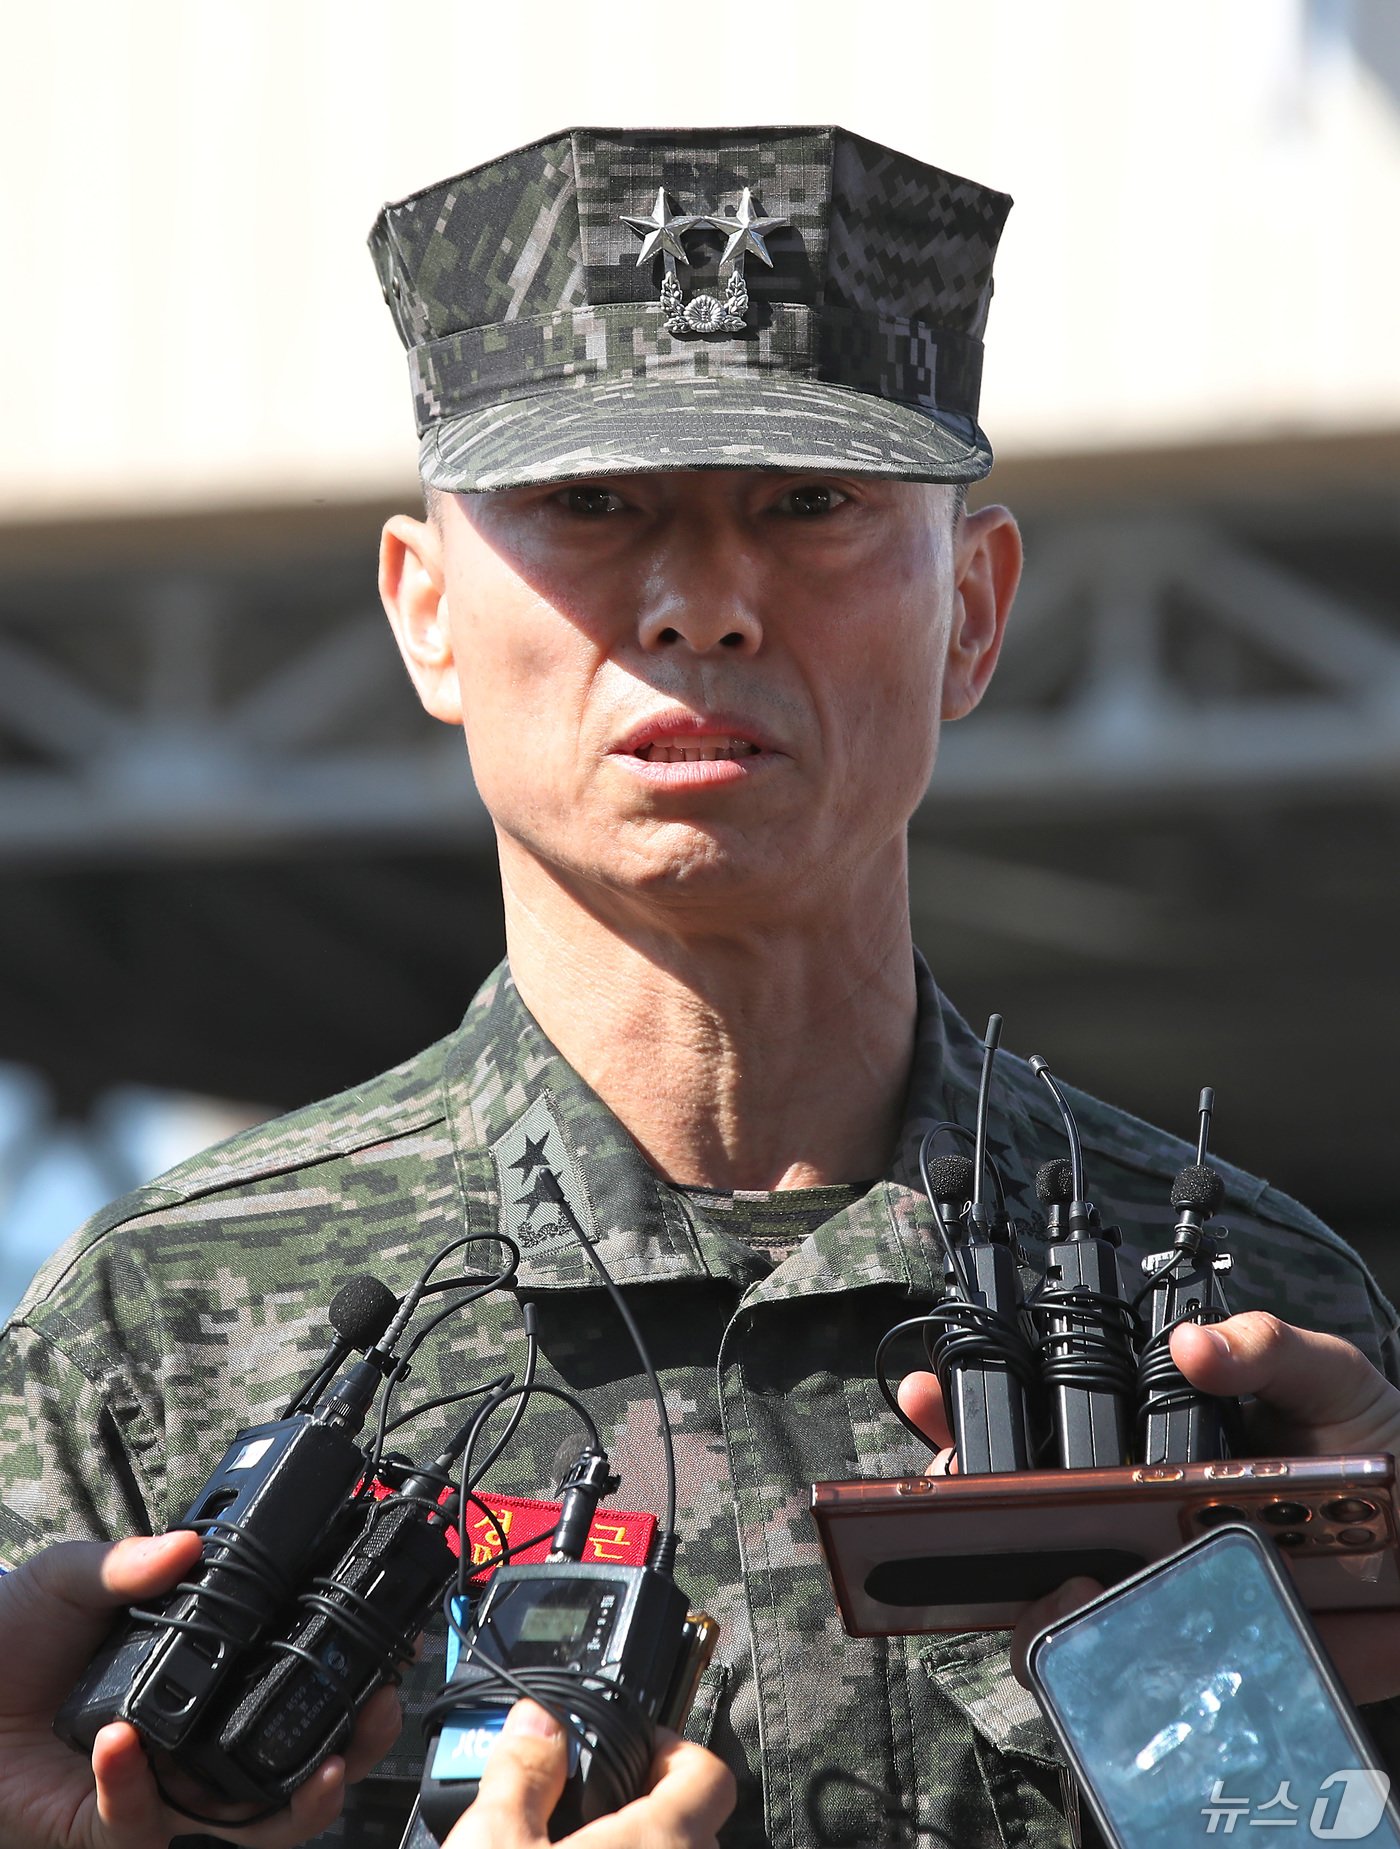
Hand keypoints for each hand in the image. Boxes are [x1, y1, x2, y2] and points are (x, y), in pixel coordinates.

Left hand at [0, 1530, 403, 1848]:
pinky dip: (134, 1787)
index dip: (344, 1675)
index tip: (388, 1654)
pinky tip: (122, 1743)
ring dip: (294, 1806)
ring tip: (321, 1770)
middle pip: (294, 1769)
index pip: (287, 1679)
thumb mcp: (72, 1579)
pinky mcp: (105, 1826)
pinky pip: (135, 1826)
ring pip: (245, 1826)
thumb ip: (127, 1560)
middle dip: (353, 1754)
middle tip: (377, 1719)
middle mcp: (190, 1741)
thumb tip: (188, 1542)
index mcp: (201, 1676)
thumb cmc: (12, 1636)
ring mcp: (156, 1791)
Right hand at [444, 1700, 735, 1847]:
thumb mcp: (491, 1844)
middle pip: (697, 1823)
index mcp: (660, 1844)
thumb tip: (536, 1721)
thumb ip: (521, 1769)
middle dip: (653, 1804)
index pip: (710, 1772)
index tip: (635, 1743)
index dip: (673, 1744)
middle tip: (598, 1798)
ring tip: (583, 1842)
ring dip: (643, 1848)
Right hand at [899, 1312, 1399, 1702]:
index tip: (930, 1397)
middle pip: (1019, 1523)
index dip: (971, 1418)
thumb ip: (1269, 1347)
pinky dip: (1094, 1662)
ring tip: (1057, 1568)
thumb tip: (1195, 1344)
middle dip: (966, 1504)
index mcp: (1152, 1450)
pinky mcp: (1196, 1671)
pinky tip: (1110, 1621)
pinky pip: (1118, 1684)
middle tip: (965, 1486)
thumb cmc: (1383, 1456)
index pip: (1040, 1433)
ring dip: (1026, 1593)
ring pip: (1049, 1612)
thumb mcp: (1330, 1379)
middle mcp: (1137, 1523)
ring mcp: (1159, 1596)